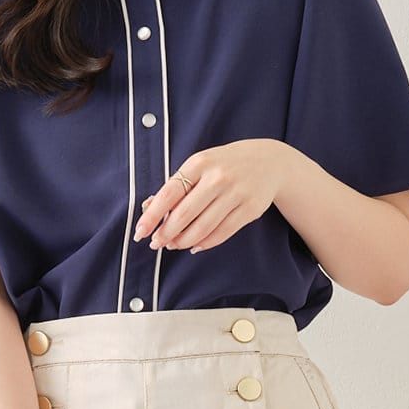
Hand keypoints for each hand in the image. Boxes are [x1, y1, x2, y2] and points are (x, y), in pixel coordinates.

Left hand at [132, 139, 289, 254]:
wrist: (269, 161)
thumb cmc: (225, 165)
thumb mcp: (200, 166)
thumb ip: (176, 186)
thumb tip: (148, 209)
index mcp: (200, 163)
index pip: (169, 193)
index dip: (152, 216)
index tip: (139, 232)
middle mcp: (218, 177)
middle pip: (185, 214)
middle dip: (166, 233)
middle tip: (156, 244)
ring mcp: (236, 193)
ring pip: (202, 228)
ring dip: (183, 241)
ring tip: (173, 245)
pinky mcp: (250, 209)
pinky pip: (222, 233)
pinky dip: (204, 243)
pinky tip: (194, 246)